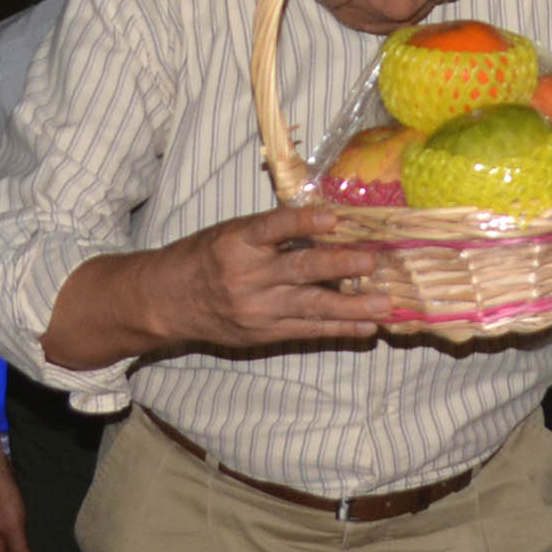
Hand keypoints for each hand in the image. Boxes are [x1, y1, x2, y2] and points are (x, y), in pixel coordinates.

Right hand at [151, 208, 389, 349]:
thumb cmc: (204, 258)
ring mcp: (258, 308)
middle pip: (301, 269)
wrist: (167, 301)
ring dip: (351, 306)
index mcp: (238, 242)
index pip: (274, 227)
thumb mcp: (231, 234)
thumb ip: (273, 232)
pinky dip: (338, 329)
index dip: (304, 222)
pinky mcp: (264, 333)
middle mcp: (248, 275)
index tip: (333, 217)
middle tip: (373, 263)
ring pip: (311, 306)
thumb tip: (327, 223)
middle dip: (340, 266)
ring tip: (384, 305)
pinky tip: (365, 327)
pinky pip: (307, 331)